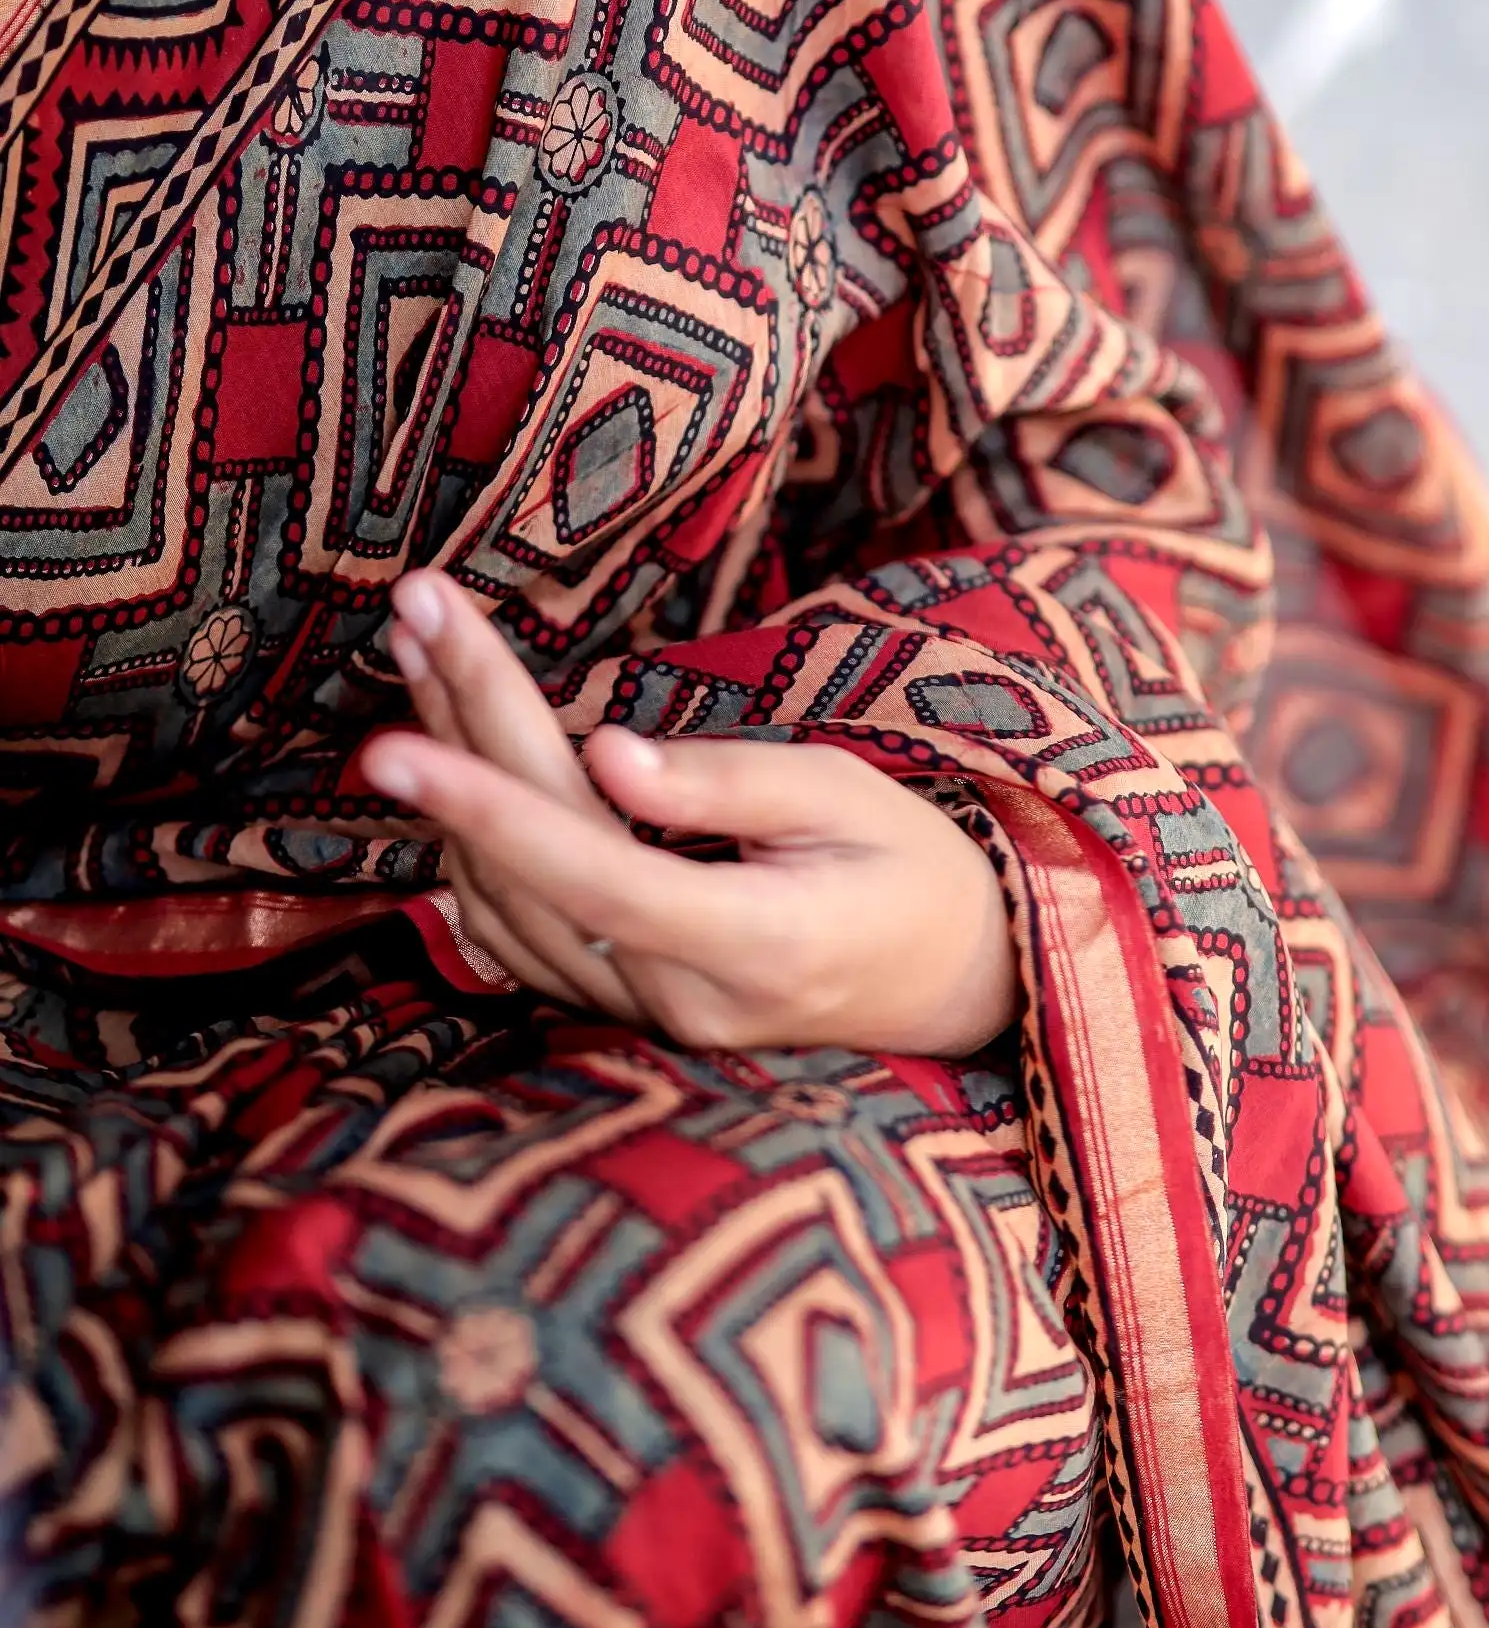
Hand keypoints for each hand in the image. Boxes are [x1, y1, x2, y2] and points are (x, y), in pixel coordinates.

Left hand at [360, 573, 1019, 1059]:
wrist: (953, 980)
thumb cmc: (912, 868)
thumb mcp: (848, 797)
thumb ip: (727, 783)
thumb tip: (605, 753)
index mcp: (753, 945)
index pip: (589, 871)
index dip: (488, 805)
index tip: (396, 739)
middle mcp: (681, 999)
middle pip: (532, 867)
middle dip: (455, 735)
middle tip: (412, 611)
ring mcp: (647, 1017)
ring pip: (506, 901)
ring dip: (454, 772)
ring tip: (421, 650)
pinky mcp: (624, 1007)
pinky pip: (520, 929)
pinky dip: (477, 834)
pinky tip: (453, 746)